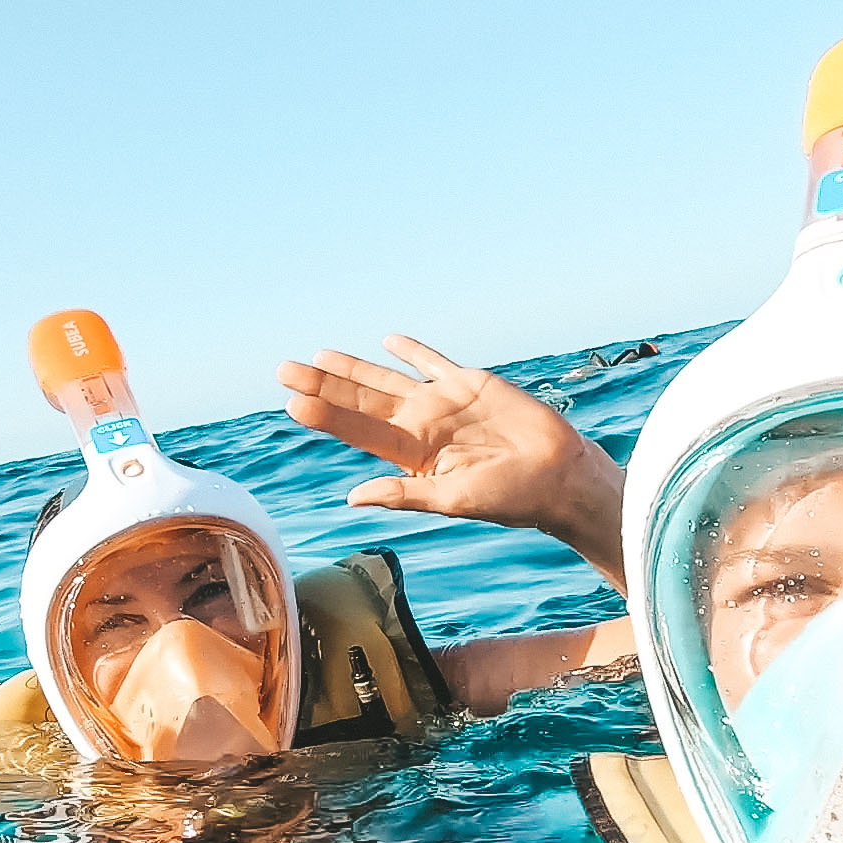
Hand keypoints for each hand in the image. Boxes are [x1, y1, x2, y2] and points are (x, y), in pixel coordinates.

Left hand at [278, 336, 628, 590]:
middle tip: (283, 369)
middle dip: (323, 384)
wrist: (559, 477)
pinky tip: (389, 341)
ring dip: (354, 367)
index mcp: (412, 454)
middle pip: (362, 401)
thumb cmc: (510, 497)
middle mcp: (421, 426)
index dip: (325, 416)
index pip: (357, 431)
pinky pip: (436, 363)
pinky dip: (414, 352)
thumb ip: (403, 494)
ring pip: (388, 379)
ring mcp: (444, 403)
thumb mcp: (452, 500)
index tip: (291, 402)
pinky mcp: (472, 384)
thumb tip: (353, 498)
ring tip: (318, 355)